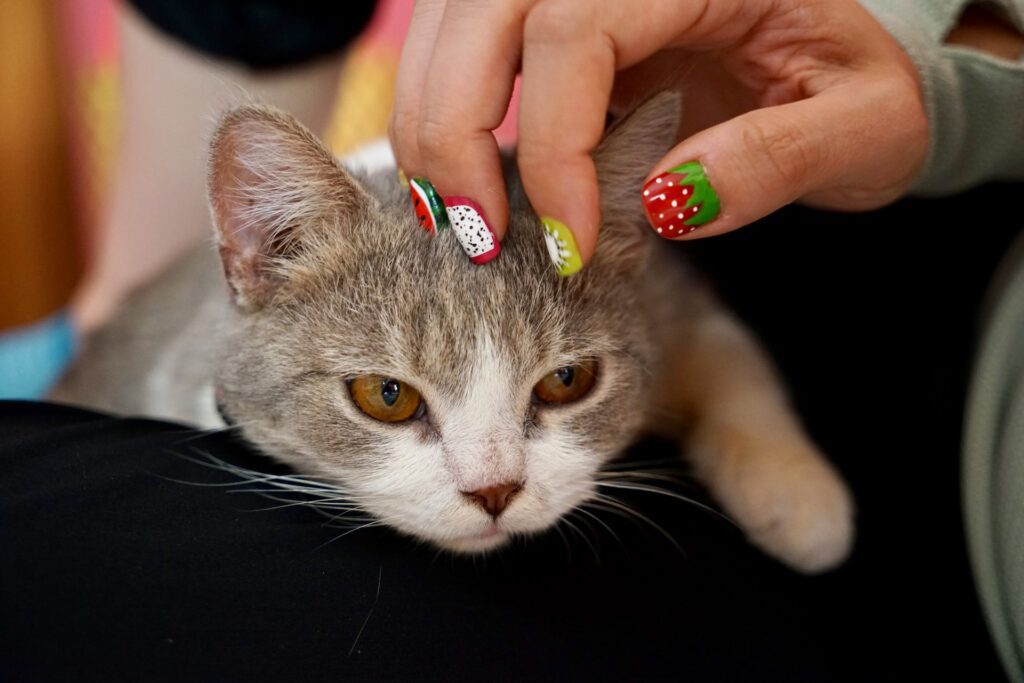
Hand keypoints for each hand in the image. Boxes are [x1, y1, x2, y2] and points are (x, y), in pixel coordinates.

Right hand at [389, 0, 927, 272]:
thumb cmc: (862, 75)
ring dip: (434, 120)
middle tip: (477, 238)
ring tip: (455, 216)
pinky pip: (464, 43)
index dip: (554, 145)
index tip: (571, 243)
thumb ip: (776, 159)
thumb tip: (662, 204)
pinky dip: (443, 107)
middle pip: (483, 12)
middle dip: (456, 131)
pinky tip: (459, 173)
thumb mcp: (863, 125)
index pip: (575, 31)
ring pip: (453, 23)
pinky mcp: (555, 12)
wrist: (850, 43)